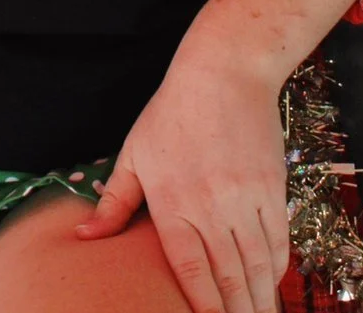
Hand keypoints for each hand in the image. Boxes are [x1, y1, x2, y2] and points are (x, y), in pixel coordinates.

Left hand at [74, 57, 289, 312]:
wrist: (223, 74)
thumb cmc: (171, 113)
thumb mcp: (134, 153)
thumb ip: (114, 203)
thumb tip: (84, 236)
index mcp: (173, 202)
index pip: (190, 270)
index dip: (202, 307)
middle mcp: (211, 207)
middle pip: (229, 277)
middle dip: (236, 312)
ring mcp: (245, 200)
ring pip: (258, 266)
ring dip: (259, 300)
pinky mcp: (271, 189)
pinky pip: (278, 241)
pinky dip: (276, 269)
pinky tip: (271, 286)